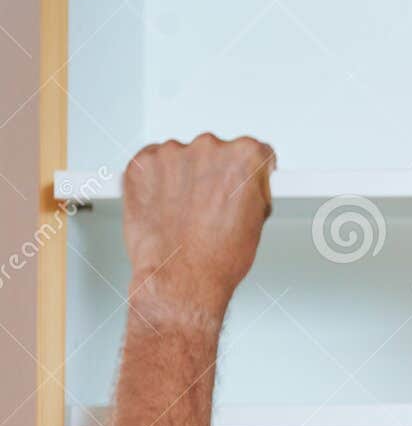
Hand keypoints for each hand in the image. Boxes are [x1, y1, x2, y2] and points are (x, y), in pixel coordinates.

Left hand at [122, 133, 274, 322]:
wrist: (182, 278)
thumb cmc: (218, 257)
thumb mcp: (257, 218)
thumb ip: (252, 188)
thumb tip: (246, 182)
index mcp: (245, 156)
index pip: (255, 151)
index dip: (251, 173)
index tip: (242, 183)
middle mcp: (209, 147)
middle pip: (217, 152)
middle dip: (214, 175)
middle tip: (212, 206)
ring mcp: (172, 153)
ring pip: (182, 158)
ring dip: (184, 177)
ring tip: (186, 212)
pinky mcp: (142, 164)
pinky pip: (152, 164)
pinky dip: (157, 181)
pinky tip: (165, 206)